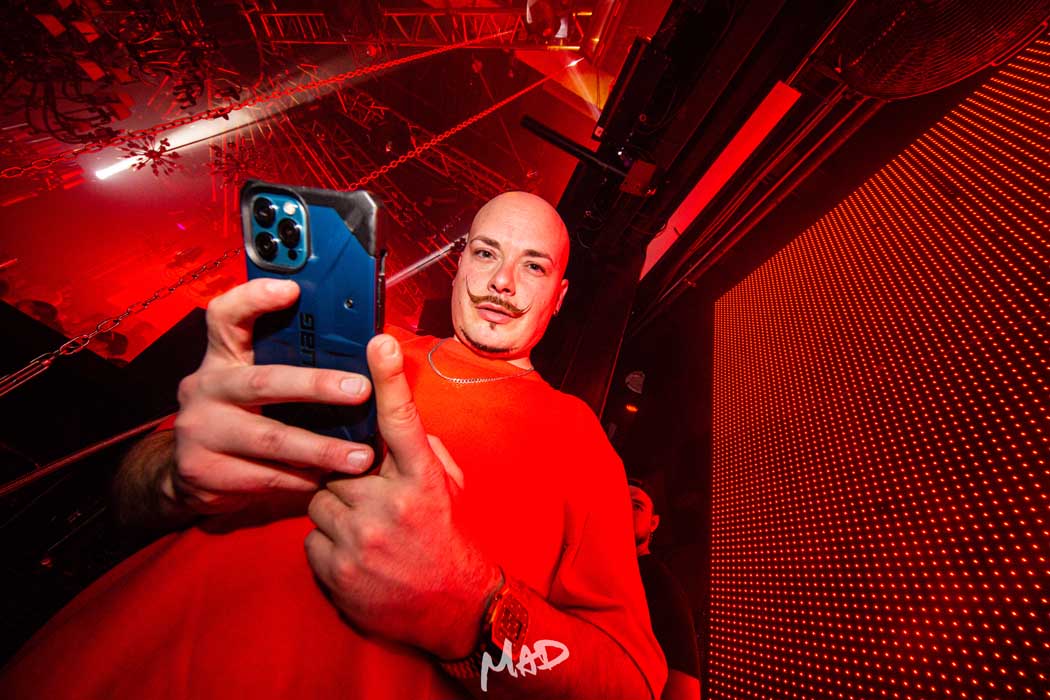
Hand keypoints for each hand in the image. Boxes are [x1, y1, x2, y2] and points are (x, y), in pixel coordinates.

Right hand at [170, 278, 376, 514]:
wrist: (187, 475)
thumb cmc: (240, 418)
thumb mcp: (253, 384)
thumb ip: (286, 364)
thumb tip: (353, 351)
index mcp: (221, 357)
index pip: (225, 315)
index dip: (254, 298)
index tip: (291, 290)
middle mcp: (204, 387)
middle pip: (264, 381)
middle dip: (317, 385)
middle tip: (360, 390)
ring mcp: (200, 430)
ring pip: (270, 438)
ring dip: (320, 449)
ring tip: (359, 457)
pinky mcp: (202, 471)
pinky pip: (263, 476)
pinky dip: (299, 479)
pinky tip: (325, 480)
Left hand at [305, 334, 500, 659]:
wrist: (451, 609)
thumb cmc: (448, 540)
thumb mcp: (449, 490)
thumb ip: (424, 453)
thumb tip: (396, 425)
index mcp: (424, 481)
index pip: (402, 422)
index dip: (388, 379)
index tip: (377, 341)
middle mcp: (391, 506)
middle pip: (339, 463)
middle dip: (346, 474)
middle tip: (364, 492)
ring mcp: (361, 540)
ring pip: (318, 499)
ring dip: (333, 509)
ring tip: (362, 528)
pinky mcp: (337, 570)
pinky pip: (310, 537)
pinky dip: (326, 543)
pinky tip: (353, 554)